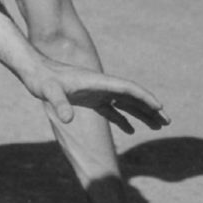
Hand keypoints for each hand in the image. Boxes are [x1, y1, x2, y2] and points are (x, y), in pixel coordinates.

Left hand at [17, 58, 167, 131]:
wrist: (35, 72)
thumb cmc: (42, 80)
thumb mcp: (49, 92)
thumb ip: (58, 103)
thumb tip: (67, 119)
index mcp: (98, 82)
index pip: (128, 89)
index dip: (144, 98)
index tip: (160, 108)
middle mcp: (102, 86)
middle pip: (132, 97)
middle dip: (150, 108)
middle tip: (167, 121)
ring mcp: (97, 93)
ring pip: (125, 104)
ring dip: (141, 114)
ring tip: (157, 126)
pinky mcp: (90, 99)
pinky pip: (112, 110)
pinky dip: (123, 119)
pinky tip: (130, 130)